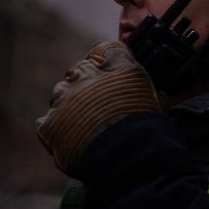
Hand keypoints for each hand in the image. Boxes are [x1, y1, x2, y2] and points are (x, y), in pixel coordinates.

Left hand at [36, 41, 159, 176]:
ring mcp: (65, 97)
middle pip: (80, 68)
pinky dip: (56, 128)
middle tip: (96, 103)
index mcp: (117, 66)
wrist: (128, 158)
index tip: (106, 71)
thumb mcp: (156, 103)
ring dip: (69, 103)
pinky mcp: (50, 122)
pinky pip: (48, 121)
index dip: (104, 60)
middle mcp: (88, 75)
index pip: (104, 49)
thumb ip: (147, 92)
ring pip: (61, 91)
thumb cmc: (147, 130)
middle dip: (85, 82)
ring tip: (83, 124)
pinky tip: (71, 140)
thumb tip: (160, 96)